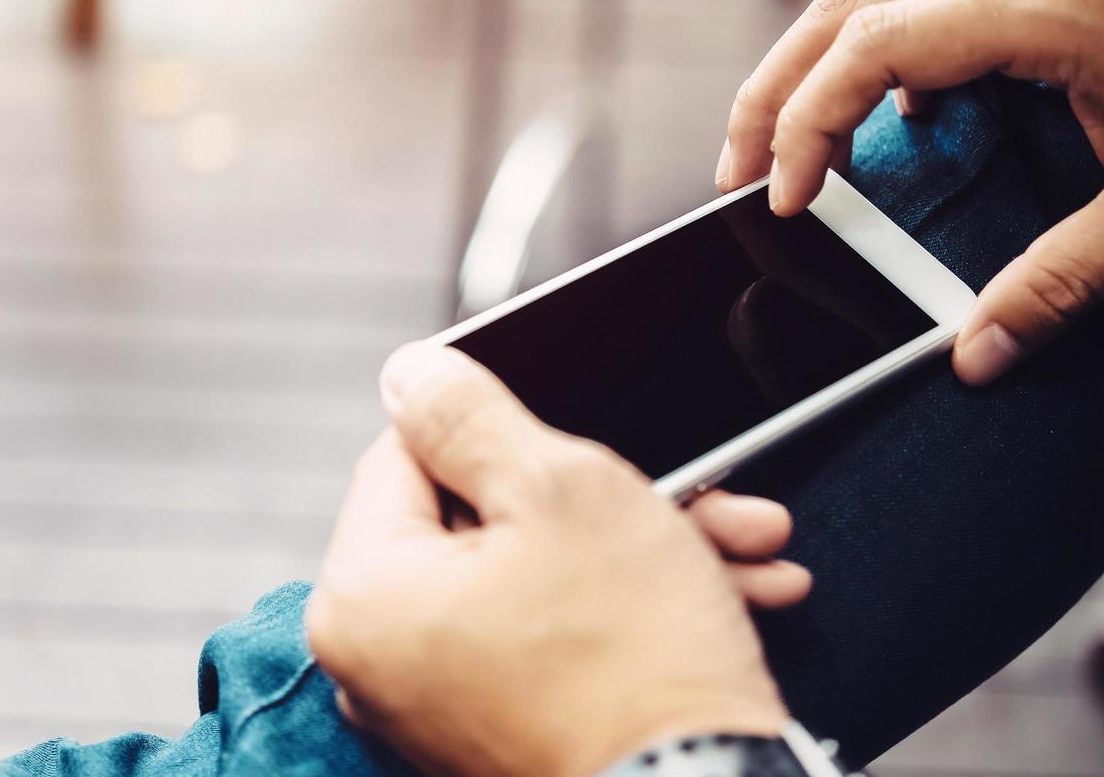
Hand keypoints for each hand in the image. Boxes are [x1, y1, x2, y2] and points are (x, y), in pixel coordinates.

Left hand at [306, 344, 808, 776]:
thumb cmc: (631, 660)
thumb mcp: (556, 487)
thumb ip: (466, 415)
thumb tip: (408, 374)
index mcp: (365, 594)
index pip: (406, 455)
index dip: (497, 430)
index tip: (567, 437)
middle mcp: (384, 660)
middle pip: (488, 519)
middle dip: (605, 495)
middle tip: (687, 487)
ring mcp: (444, 703)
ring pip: (543, 574)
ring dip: (642, 545)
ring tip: (738, 540)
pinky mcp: (504, 729)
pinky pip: (559, 635)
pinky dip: (632, 607)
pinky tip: (729, 587)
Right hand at [716, 0, 1103, 383]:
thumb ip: (1065, 283)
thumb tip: (975, 356)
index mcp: (1048, 4)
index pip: (873, 44)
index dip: (806, 122)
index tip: (781, 200)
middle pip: (848, 5)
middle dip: (775, 88)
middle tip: (736, 173)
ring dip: (815, 66)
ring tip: (780, 146)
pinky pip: (927, 0)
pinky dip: (876, 57)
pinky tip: (887, 119)